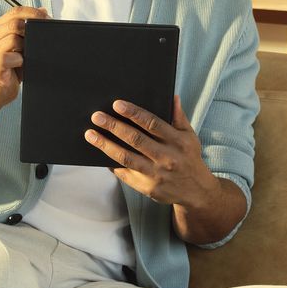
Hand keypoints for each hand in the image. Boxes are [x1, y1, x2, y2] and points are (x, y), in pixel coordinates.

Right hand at [0, 6, 48, 144]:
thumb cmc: (8, 69)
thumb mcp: (19, 45)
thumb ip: (28, 28)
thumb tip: (44, 10)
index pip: (15, 11)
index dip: (33, 13)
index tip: (47, 19)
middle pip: (14, 23)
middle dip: (32, 29)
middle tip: (41, 39)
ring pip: (12, 38)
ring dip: (25, 47)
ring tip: (26, 56)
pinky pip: (6, 57)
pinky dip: (18, 60)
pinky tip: (20, 64)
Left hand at [84, 95, 216, 207]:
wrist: (196, 191)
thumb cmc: (189, 158)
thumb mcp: (189, 136)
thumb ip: (179, 117)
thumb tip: (172, 96)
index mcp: (178, 141)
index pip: (152, 124)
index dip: (134, 113)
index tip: (117, 104)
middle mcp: (167, 158)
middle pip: (136, 139)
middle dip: (114, 126)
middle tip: (97, 116)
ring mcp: (156, 174)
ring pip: (126, 157)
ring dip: (105, 145)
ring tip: (90, 134)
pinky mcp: (147, 187)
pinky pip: (124, 173)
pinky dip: (110, 162)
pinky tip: (98, 153)